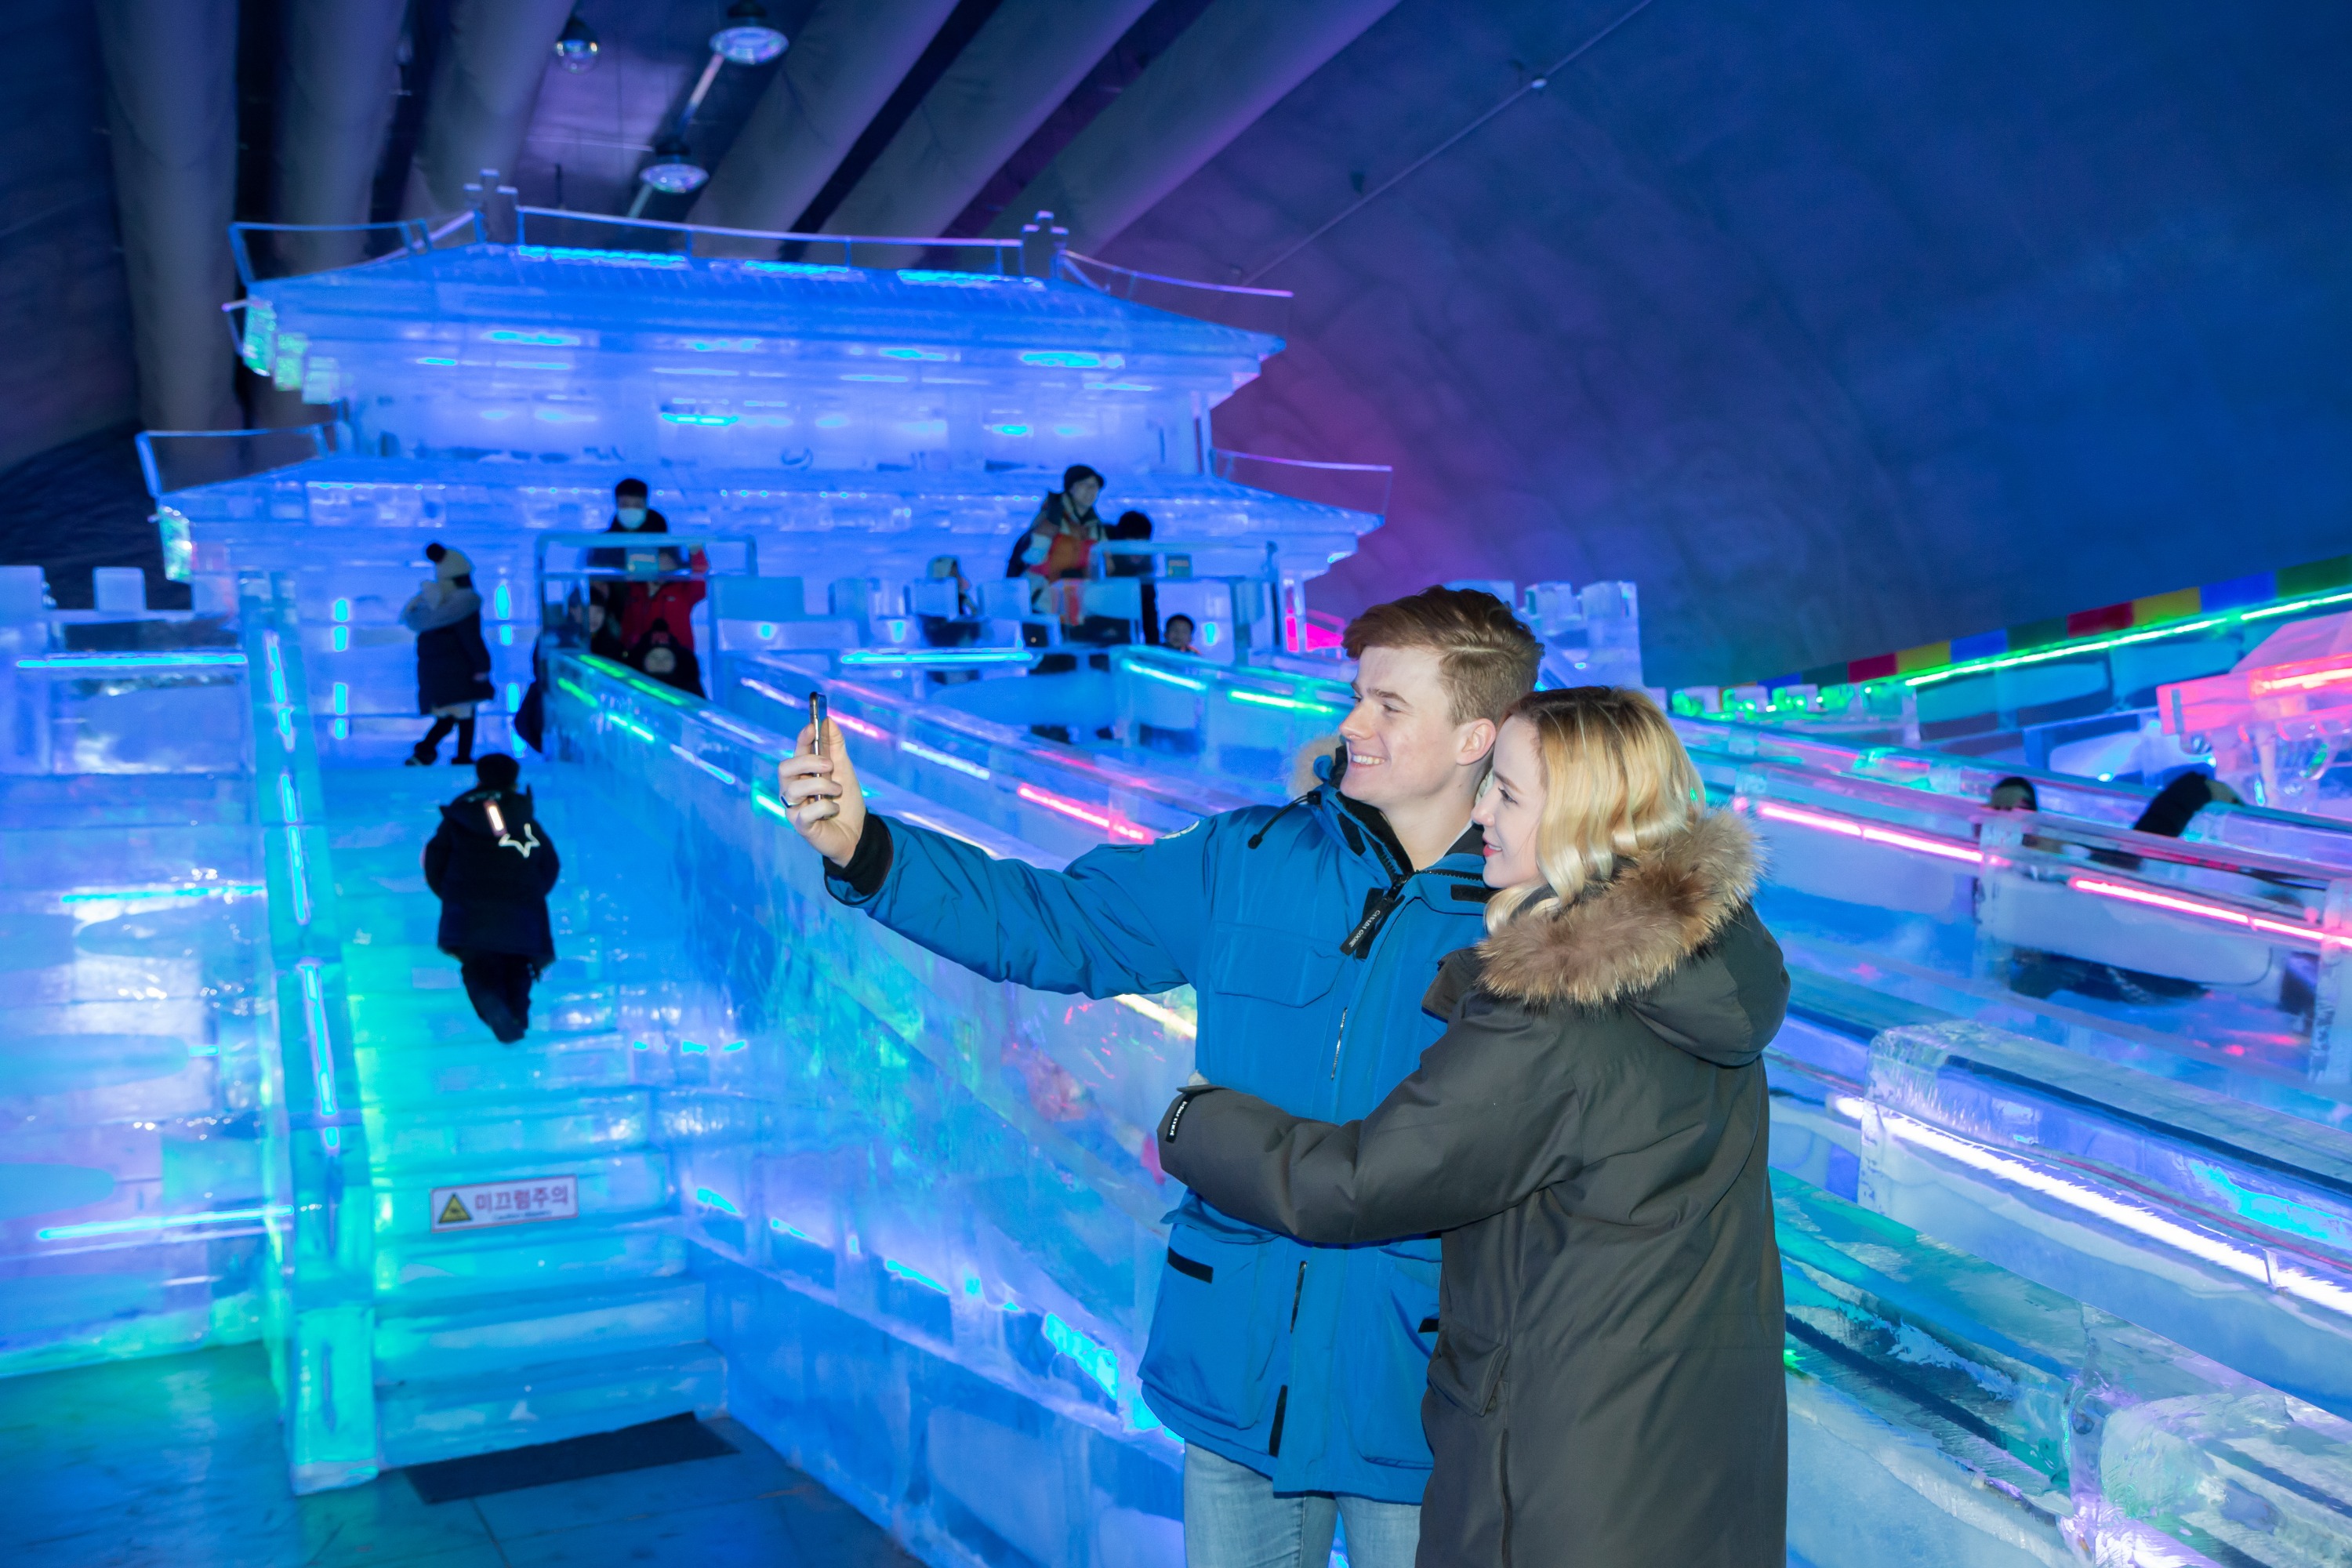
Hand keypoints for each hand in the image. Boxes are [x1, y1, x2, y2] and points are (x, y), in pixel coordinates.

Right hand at [778, 721, 864, 865]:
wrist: (858, 832)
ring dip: (821, 785)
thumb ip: (835, 747)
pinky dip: (825, 807)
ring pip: (794, 789)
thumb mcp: (844, 770)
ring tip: (837, 790)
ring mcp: (794, 808)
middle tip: (830, 765)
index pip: (795, 752)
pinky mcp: (801, 826)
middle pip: (785, 768)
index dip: (801, 739)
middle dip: (807, 762)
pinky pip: (805, 813)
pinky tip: (834, 809)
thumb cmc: (846, 800)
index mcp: (802, 773)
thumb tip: (829, 721)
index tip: (812, 727)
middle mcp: (792, 789)